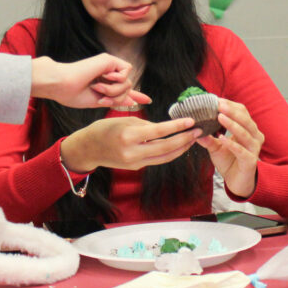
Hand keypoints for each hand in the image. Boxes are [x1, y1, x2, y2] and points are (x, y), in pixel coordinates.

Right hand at [30, 54, 152, 109]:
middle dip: (117, 98)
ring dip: (114, 91)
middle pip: (127, 89)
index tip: (147, 100)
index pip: (123, 89)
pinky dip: (118, 79)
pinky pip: (126, 71)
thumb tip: (133, 101)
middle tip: (101, 100)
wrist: (62, 86)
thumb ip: (117, 99)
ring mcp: (108, 66)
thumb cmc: (73, 95)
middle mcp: (107, 74)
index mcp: (104, 84)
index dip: (136, 95)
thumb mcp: (99, 101)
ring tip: (98, 89)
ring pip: (128, 82)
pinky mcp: (108, 59)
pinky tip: (104, 78)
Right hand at [60, 116, 199, 172]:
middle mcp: (133, 152)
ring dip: (181, 148)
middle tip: (198, 130)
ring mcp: (135, 162)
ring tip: (193, 138)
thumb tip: (165, 128)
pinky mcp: (136, 167)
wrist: (88, 148)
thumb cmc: (105, 128)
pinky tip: (178, 145)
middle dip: (185, 139)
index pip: (159, 132)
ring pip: (164, 157)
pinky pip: (157, 159)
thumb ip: (146, 125)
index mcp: (129, 136)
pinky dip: (170, 152)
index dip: (177, 127)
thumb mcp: (124, 120)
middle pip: (166, 148)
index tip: (190, 121)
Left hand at [197, 99, 263, 198]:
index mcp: (248, 129)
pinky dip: (232, 143)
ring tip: (220, 117)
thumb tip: (194, 127)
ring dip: (232, 124)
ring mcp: (254, 148)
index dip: (230, 105)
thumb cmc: (229, 161)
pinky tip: (222, 138)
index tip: (216, 100)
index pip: (242, 112)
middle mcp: (254, 137)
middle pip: (245, 119)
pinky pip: (241, 150)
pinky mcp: (250, 161)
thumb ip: (208, 137)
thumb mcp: (216, 147)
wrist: (237, 182)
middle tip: (218, 105)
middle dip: (231, 111)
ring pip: (245, 133)